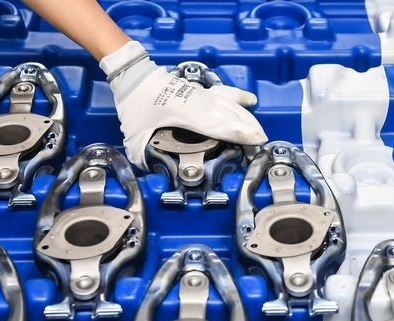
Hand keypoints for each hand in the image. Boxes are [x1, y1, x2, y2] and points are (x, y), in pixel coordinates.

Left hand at [100, 41, 267, 168]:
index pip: (218, 124)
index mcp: (185, 112)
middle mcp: (198, 101)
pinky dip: (240, 99)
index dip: (238, 132)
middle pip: (231, 114)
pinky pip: (226, 95)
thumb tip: (154, 172)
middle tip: (260, 145)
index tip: (255, 140)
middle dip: (249, 129)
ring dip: (247, 117)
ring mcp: (201, 94)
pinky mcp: (200, 91)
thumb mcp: (134, 137)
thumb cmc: (135, 101)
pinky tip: (250, 101)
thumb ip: (144, 157)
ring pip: (231, 103)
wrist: (132, 75)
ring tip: (259, 131)